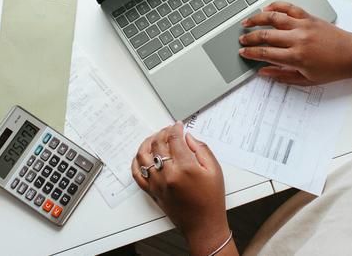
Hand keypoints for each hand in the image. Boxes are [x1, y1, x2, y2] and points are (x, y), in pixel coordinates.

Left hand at [131, 123, 231, 255]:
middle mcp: (168, 175)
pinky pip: (137, 174)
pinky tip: (142, 156)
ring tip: (154, 138)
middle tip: (169, 130)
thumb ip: (201, 149)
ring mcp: (157, 183)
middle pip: (158, 144)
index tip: (179, 125)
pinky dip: (136, 162)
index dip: (176, 128)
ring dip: (147, 143)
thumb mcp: (215, 170)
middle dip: (163, 132)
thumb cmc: (211, 200)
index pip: (174, 139)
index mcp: (185, 167)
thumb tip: (188, 137)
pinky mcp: (152, 191)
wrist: (203, 225)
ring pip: (143, 156)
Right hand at [239, 1, 351, 84]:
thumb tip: (263, 72)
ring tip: (246, 22)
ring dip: (257, 19)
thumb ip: (282, 76)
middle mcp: (298, 39)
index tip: (243, 53)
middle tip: (241, 40)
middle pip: (266, 35)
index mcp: (296, 57)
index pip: (266, 53)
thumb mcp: (307, 80)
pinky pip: (289, 8)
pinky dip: (276, 6)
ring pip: (274, 18)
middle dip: (250, 38)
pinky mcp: (309, 17)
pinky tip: (266, 9)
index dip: (251, 53)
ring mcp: (303, 26)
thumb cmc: (333, 69)